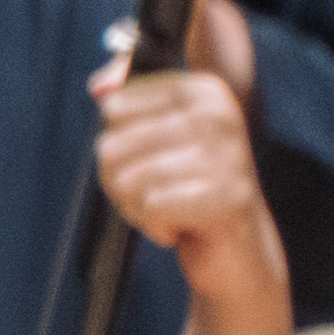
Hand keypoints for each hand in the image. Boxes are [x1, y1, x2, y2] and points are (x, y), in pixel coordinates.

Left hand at [90, 48, 285, 307]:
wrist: (235, 247)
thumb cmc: (185, 187)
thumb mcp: (155, 138)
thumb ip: (125, 103)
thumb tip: (98, 87)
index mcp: (202, 89)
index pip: (113, 108)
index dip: (116, 143)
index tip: (148, 159)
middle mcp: (219, 113)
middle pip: (112, 146)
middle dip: (119, 181)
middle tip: (153, 193)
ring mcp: (227, 154)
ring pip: (126, 180)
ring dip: (134, 208)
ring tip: (166, 209)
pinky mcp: (226, 195)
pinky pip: (150, 207)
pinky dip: (153, 226)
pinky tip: (179, 227)